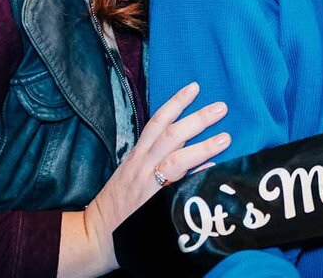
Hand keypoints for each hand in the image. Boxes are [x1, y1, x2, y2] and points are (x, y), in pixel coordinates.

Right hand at [81, 82, 229, 271]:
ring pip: (177, 160)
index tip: (194, 87)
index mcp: (136, 155)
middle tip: (222, 107)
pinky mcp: (155, 207)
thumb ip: (151, 159)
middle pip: (172, 136)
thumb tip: (181, 145)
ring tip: (226, 138)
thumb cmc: (116, 205)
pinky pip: (179, 189)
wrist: (96, 235)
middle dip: (197, 119)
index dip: (176, 103)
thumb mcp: (129, 173)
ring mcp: (148, 186)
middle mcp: (142, 166)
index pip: (157, 122)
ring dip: (203, 147)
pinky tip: (214, 171)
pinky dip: (196, 178)